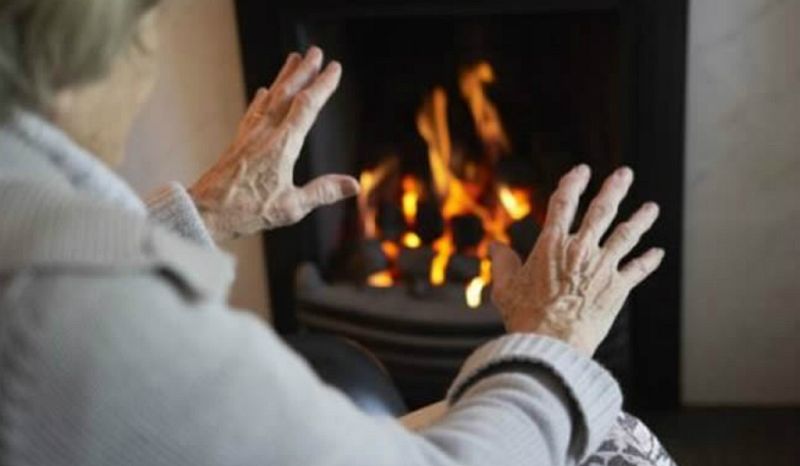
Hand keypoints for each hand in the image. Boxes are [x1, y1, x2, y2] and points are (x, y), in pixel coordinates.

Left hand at [189, 47, 359, 241]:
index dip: (322, 85)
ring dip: (284, 77)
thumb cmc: (248, 211)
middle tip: (316, 51)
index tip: (334, 68)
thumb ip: (323, 192)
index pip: (307, 107)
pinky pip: (253, 112)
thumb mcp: (292, 207)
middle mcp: (265, 133)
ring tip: (293, 59)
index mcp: (282, 145)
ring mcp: (250, 135)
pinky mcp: (239, 142)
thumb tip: (354, 185)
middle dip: (304, 71)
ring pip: (270, 98)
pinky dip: (262, 98)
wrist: (206, 211)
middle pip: (287, 93)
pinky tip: (262, 92)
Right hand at [489, 165, 663, 355]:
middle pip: (602, 211)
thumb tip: (495, 247)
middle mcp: (581, 249)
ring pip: (627, 234)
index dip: (573, 182)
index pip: (564, 203)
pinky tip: (658, 252)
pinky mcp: (618, 288)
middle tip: (624, 175)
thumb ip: (502, 263)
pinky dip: (649, 260)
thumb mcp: (505, 287)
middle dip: (614, 189)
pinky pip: (638, 269)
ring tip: (651, 207)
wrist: (552, 343)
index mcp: (552, 244)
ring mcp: (603, 267)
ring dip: (641, 219)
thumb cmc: (525, 317)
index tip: (581, 171)